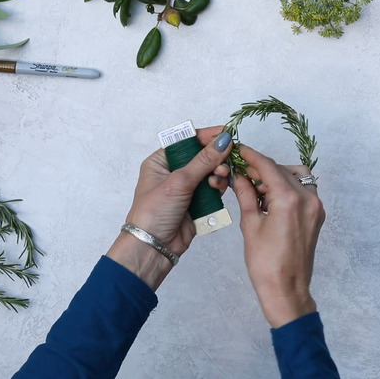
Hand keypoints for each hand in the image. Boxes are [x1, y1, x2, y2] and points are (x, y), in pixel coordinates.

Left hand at [107, 127, 231, 288]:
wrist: (153, 247)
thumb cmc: (153, 212)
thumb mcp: (179, 181)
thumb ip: (203, 160)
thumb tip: (223, 141)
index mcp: (161, 161)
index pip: (187, 141)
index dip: (206, 136)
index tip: (226, 134)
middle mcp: (173, 172)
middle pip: (202, 156)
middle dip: (215, 157)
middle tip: (226, 160)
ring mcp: (186, 188)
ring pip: (210, 173)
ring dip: (218, 173)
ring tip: (220, 178)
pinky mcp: (197, 203)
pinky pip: (213, 189)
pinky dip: (219, 187)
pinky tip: (220, 188)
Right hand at [230, 145, 324, 327]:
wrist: (287, 290)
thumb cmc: (266, 264)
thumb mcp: (250, 225)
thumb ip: (246, 195)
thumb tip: (239, 176)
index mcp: (289, 200)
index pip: (269, 167)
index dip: (252, 156)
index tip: (240, 149)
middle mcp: (307, 199)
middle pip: (282, 170)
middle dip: (262, 168)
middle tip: (242, 173)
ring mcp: (316, 207)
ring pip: (296, 176)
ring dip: (276, 176)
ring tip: (257, 189)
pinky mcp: (317, 215)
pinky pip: (303, 190)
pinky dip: (287, 187)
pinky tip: (270, 199)